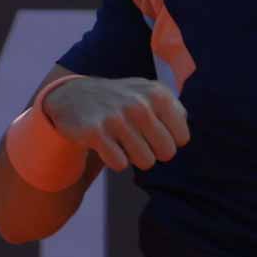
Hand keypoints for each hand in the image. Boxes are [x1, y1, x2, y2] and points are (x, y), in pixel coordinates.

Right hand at [43, 77, 189, 171]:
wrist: (73, 95)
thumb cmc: (121, 99)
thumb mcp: (150, 93)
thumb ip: (175, 110)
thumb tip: (184, 136)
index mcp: (158, 94)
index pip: (182, 138)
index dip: (169, 140)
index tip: (154, 133)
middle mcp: (139, 104)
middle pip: (166, 153)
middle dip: (153, 152)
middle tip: (138, 140)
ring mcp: (116, 118)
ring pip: (145, 161)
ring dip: (134, 157)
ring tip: (122, 142)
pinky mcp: (95, 132)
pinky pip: (120, 164)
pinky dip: (115, 160)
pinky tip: (106, 145)